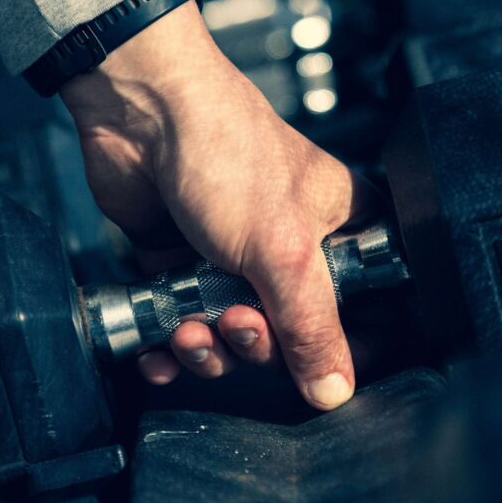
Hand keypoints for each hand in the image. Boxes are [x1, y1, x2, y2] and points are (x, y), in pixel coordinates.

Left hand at [61, 1, 379, 409]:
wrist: (142, 113)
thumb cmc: (227, 153)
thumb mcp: (284, 250)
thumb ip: (310, 326)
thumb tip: (335, 389)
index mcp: (336, 230)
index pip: (359, 307)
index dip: (338, 345)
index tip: (312, 368)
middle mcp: (288, 246)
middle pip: (286, 333)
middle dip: (255, 343)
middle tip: (235, 321)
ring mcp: (232, 254)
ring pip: (231, 333)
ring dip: (208, 348)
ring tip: (188, 330)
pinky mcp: (182, 260)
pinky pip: (184, 323)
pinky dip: (170, 347)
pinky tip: (157, 354)